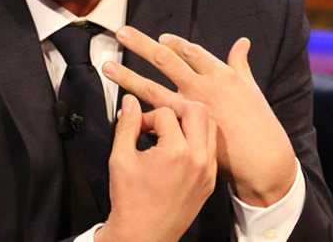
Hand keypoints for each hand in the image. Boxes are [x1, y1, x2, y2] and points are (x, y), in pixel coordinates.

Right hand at [96, 94, 216, 241]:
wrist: (144, 236)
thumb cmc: (132, 203)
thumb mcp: (120, 159)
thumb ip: (127, 125)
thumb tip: (130, 103)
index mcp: (176, 152)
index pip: (166, 113)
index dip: (147, 117)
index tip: (138, 128)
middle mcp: (198, 159)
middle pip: (196, 110)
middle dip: (175, 108)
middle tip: (159, 119)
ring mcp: (207, 171)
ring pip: (209, 126)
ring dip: (190, 121)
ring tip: (170, 131)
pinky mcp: (210, 181)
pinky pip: (211, 147)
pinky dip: (198, 139)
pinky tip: (181, 146)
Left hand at [103, 26, 296, 206]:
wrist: (261, 158)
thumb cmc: (258, 123)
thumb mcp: (251, 87)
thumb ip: (241, 64)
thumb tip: (242, 42)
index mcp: (219, 73)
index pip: (190, 51)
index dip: (173, 43)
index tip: (159, 38)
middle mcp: (201, 86)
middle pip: (166, 60)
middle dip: (142, 45)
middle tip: (122, 32)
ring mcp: (189, 108)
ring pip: (152, 88)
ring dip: (127, 76)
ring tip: (108, 66)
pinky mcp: (182, 132)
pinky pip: (155, 120)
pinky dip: (139, 114)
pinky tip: (123, 110)